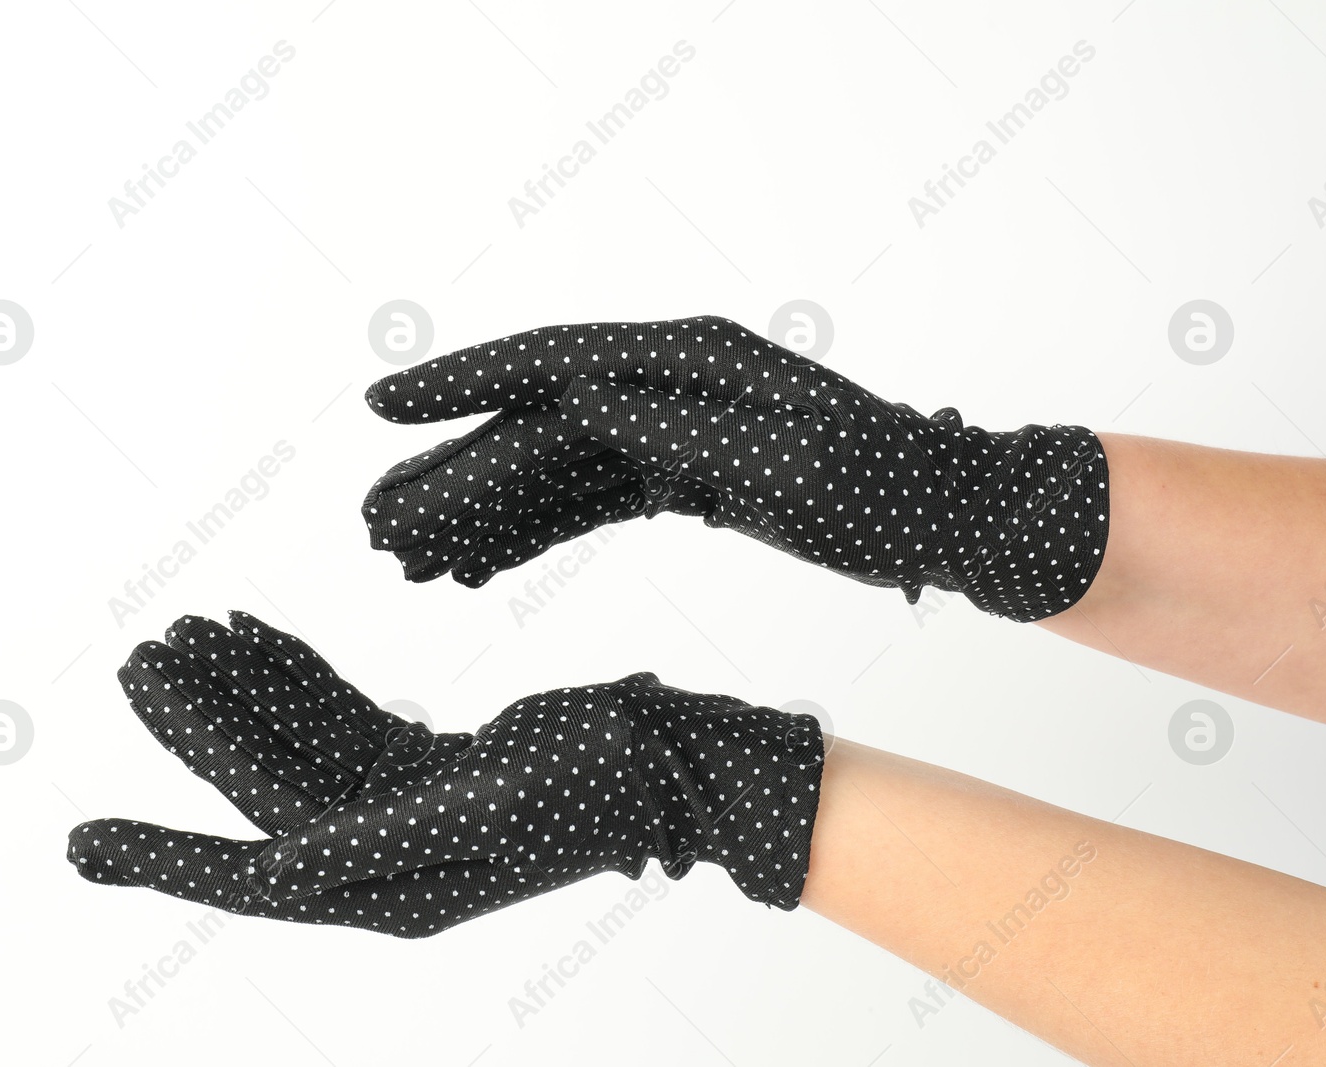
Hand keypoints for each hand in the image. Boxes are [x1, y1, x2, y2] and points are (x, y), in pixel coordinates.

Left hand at [68, 614, 824, 936]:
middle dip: (200, 728)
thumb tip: (281, 863)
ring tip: (187, 629)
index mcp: (395, 881)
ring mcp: (407, 806)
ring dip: (243, 689)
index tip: (82, 847)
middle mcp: (388, 852)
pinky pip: (341, 718)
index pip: (258, 865)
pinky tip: (262, 634)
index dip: (167, 857)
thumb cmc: (601, 782)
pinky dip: (299, 677)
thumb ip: (382, 836)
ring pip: (296, 745)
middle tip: (139, 664)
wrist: (678, 756)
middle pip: (265, 787)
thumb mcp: (492, 803)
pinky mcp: (429, 764)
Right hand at [362, 315, 1108, 621]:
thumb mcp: (788, 459)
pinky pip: (589, 500)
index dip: (464, 383)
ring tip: (415, 562)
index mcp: (689, 362)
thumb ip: (679, 424)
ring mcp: (670, 429)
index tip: (386, 405)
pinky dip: (536, 532)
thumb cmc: (883, 487)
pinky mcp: (681, 474)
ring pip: (554, 470)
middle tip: (380, 528)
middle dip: (456, 476)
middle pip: (537, 426)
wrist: (945, 515)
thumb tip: (583, 392)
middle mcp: (667, 385)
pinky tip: (484, 565)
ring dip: (485, 515)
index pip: (554, 364)